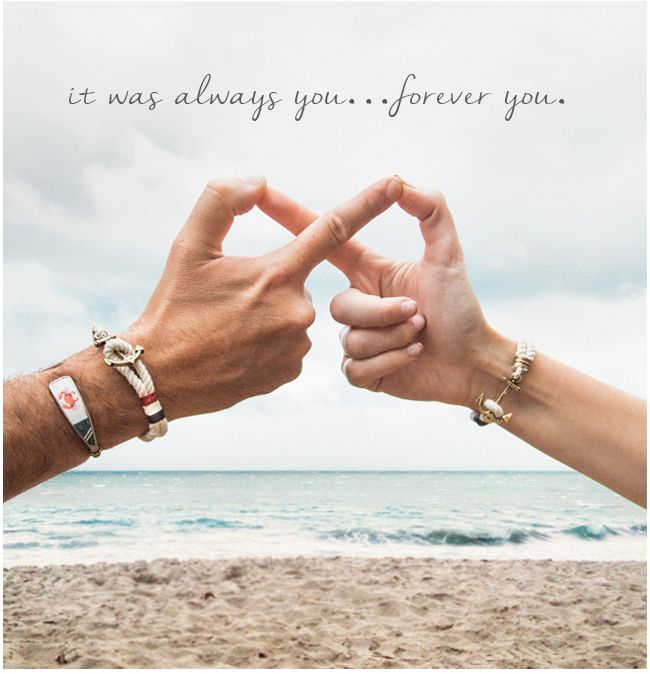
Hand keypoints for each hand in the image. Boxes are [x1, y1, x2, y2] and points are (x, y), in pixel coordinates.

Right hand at [125, 175, 402, 419]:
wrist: (162, 378)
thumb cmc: (173, 308)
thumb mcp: (188, 246)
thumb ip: (222, 201)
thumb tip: (257, 182)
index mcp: (278, 274)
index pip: (332, 229)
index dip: (366, 202)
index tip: (395, 181)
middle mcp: (298, 310)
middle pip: (298, 279)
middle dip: (272, 281)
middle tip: (230, 300)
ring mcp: (297, 346)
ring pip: (294, 313)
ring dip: (270, 313)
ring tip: (231, 328)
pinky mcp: (291, 373)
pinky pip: (291, 345)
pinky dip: (270, 341)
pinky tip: (240, 350)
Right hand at [260, 181, 510, 406]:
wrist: (472, 362)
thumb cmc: (461, 309)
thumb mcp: (447, 255)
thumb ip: (430, 210)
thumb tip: (398, 180)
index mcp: (368, 272)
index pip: (325, 242)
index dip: (293, 217)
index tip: (262, 195)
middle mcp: (358, 304)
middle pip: (341, 306)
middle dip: (383, 312)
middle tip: (419, 314)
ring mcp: (357, 339)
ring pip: (351, 339)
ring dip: (394, 338)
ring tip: (420, 336)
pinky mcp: (360, 372)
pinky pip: (355, 368)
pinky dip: (392, 362)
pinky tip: (413, 359)